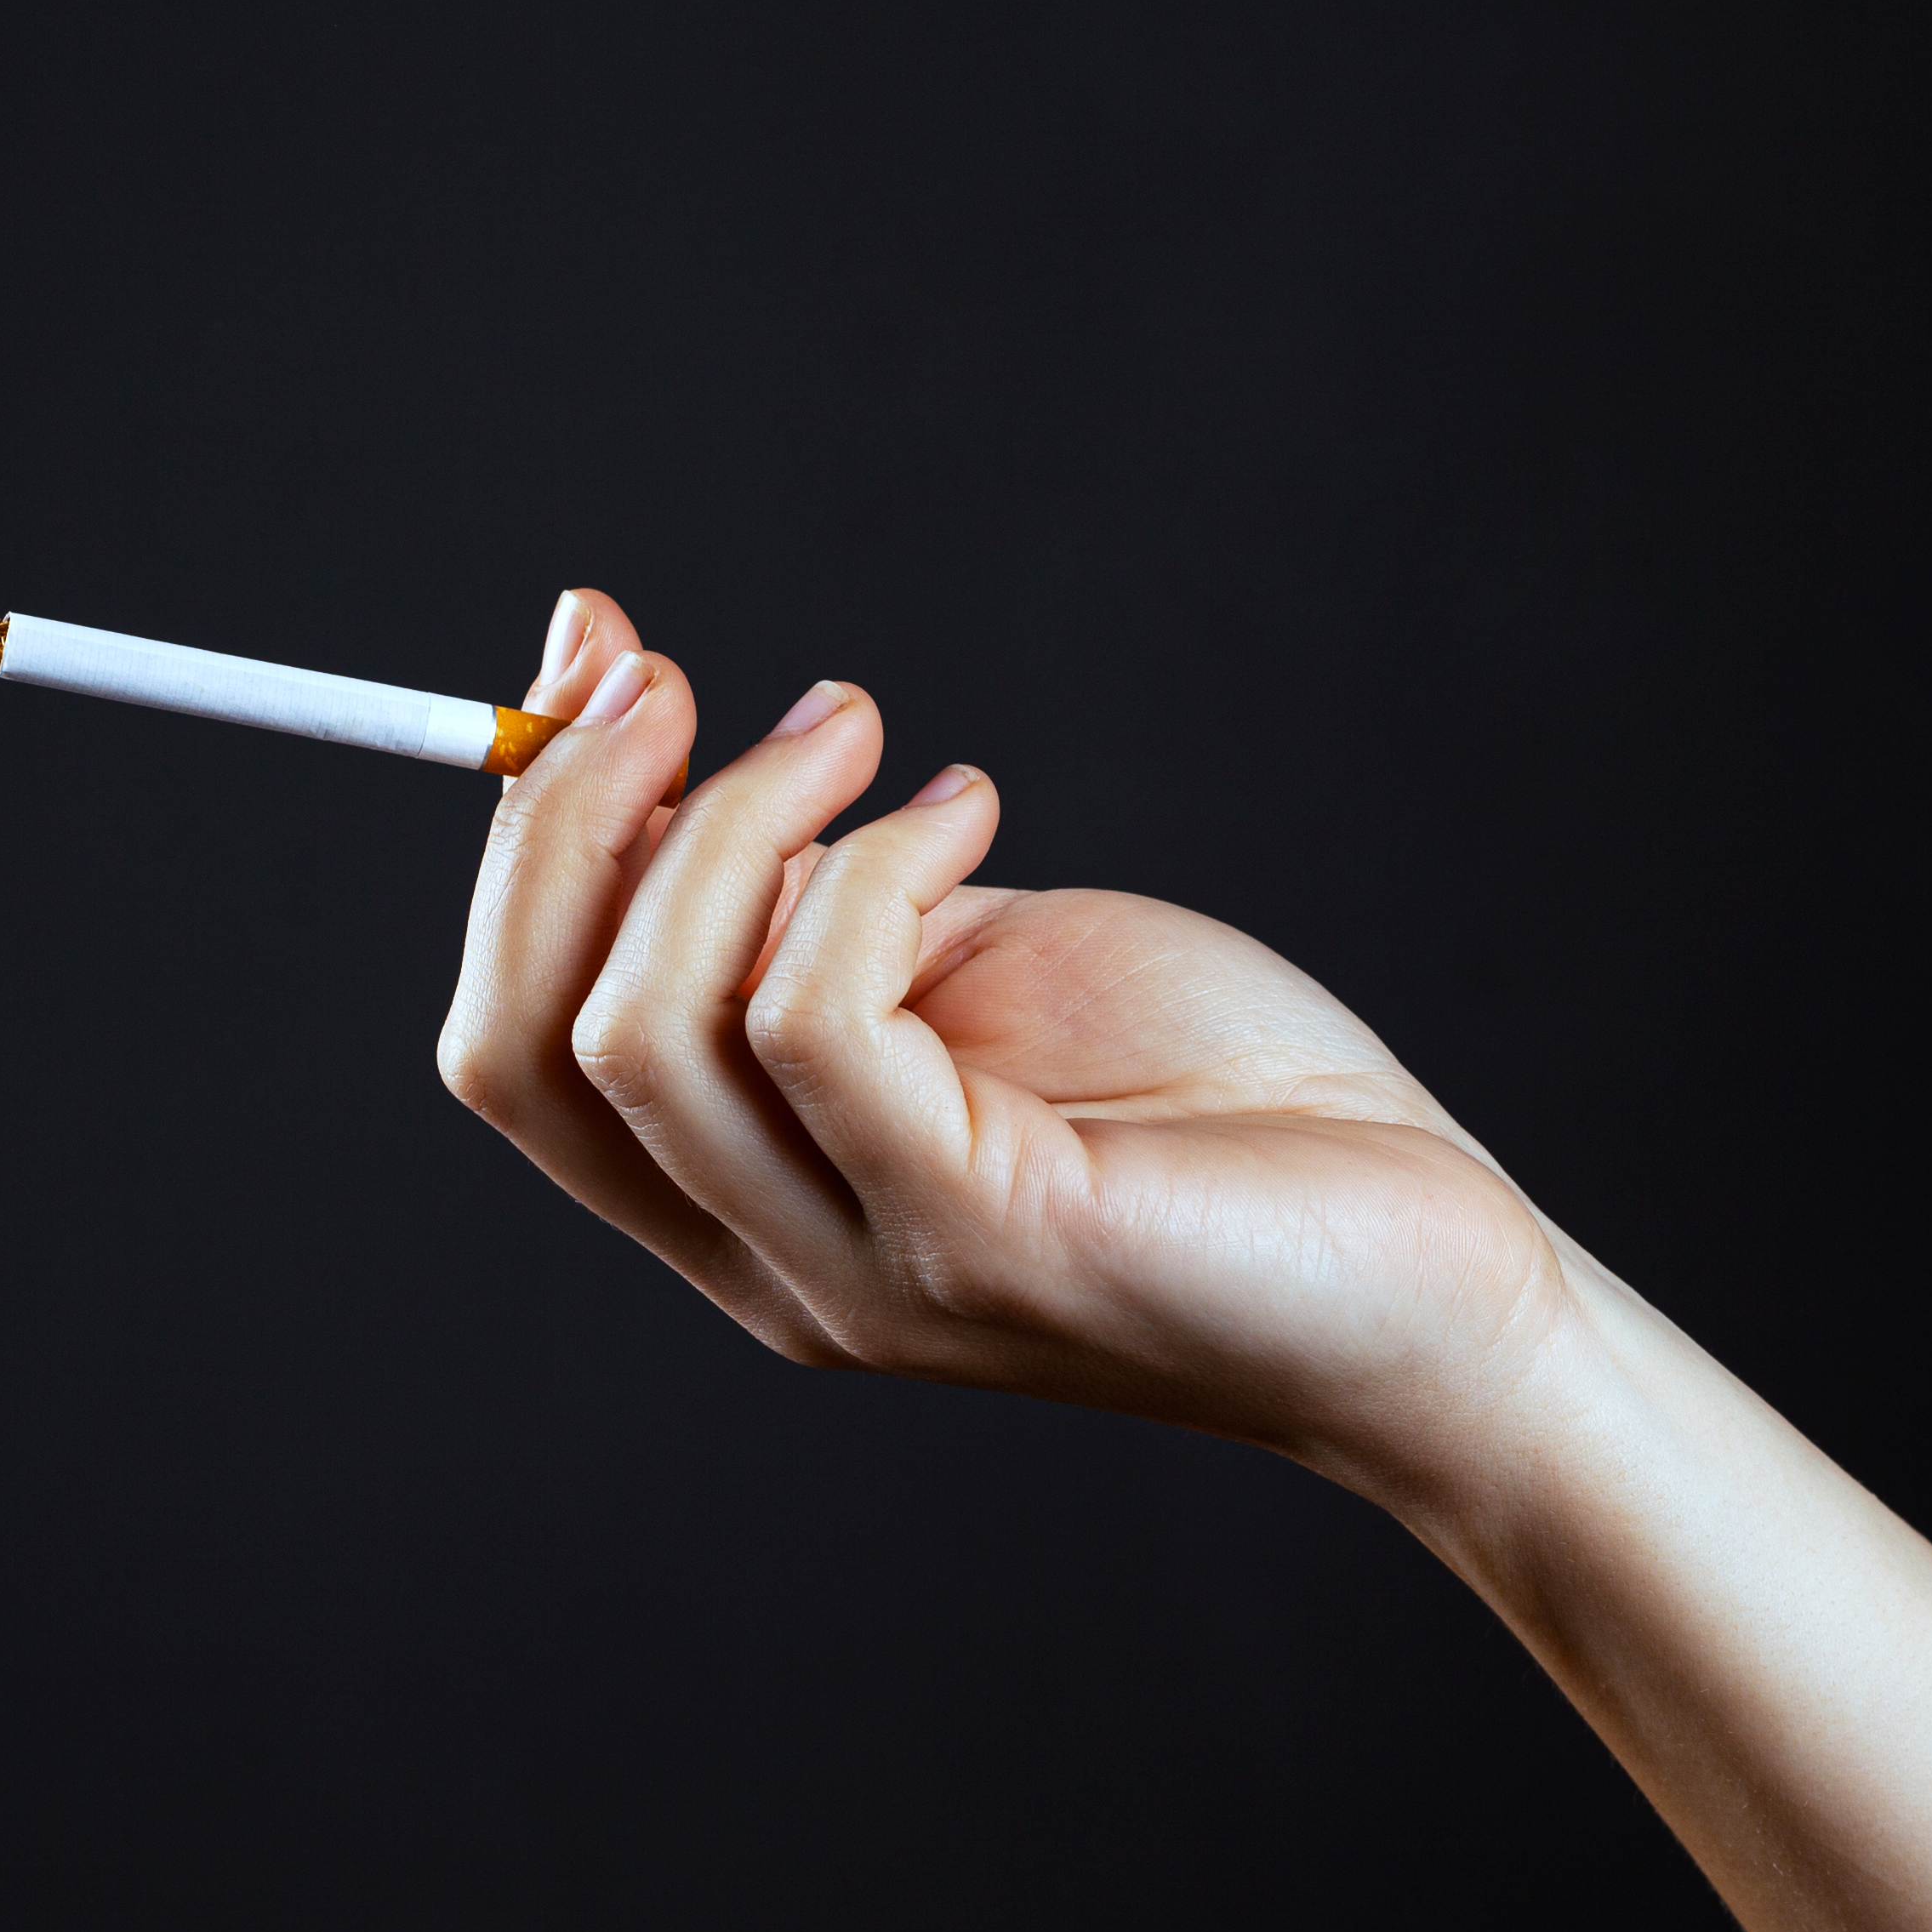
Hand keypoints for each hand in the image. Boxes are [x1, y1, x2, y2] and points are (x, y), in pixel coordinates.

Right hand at [438, 590, 1576, 1506]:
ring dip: (728, 824)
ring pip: (645, 1033)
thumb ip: (795, 874)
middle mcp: (767, 1262)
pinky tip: (969, 818)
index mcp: (741, 1204)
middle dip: (563, 822)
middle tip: (669, 677)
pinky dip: (867, 877)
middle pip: (524, 1049)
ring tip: (857, 733)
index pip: (509, 1048)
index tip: (597, 658)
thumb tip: (612, 679)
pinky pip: (820, 1026)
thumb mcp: (957, 948)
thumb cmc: (1206, 1105)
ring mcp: (865, 1269)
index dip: (517, 839)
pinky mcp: (984, 1238)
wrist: (1422, 1273)